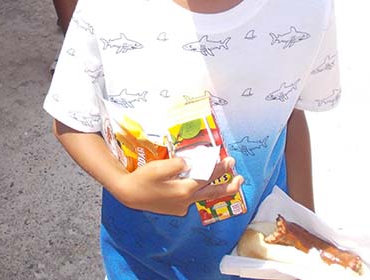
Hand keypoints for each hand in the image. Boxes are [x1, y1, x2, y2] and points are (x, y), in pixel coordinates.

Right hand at [113, 157, 242, 215]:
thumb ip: (177, 164)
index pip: (207, 177)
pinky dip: (201, 191)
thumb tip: (191, 162)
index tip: (230, 160)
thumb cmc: (142, 179)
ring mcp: (182, 206)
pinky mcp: (177, 209)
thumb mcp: (158, 168)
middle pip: (212, 191)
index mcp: (183, 190)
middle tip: (241, 178)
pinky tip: (201, 185)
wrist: (129, 195)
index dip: (220, 168)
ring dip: (217, 188)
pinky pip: (193, 199)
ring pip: (204, 196)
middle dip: (228, 185)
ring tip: (230, 183)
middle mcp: (186, 200)